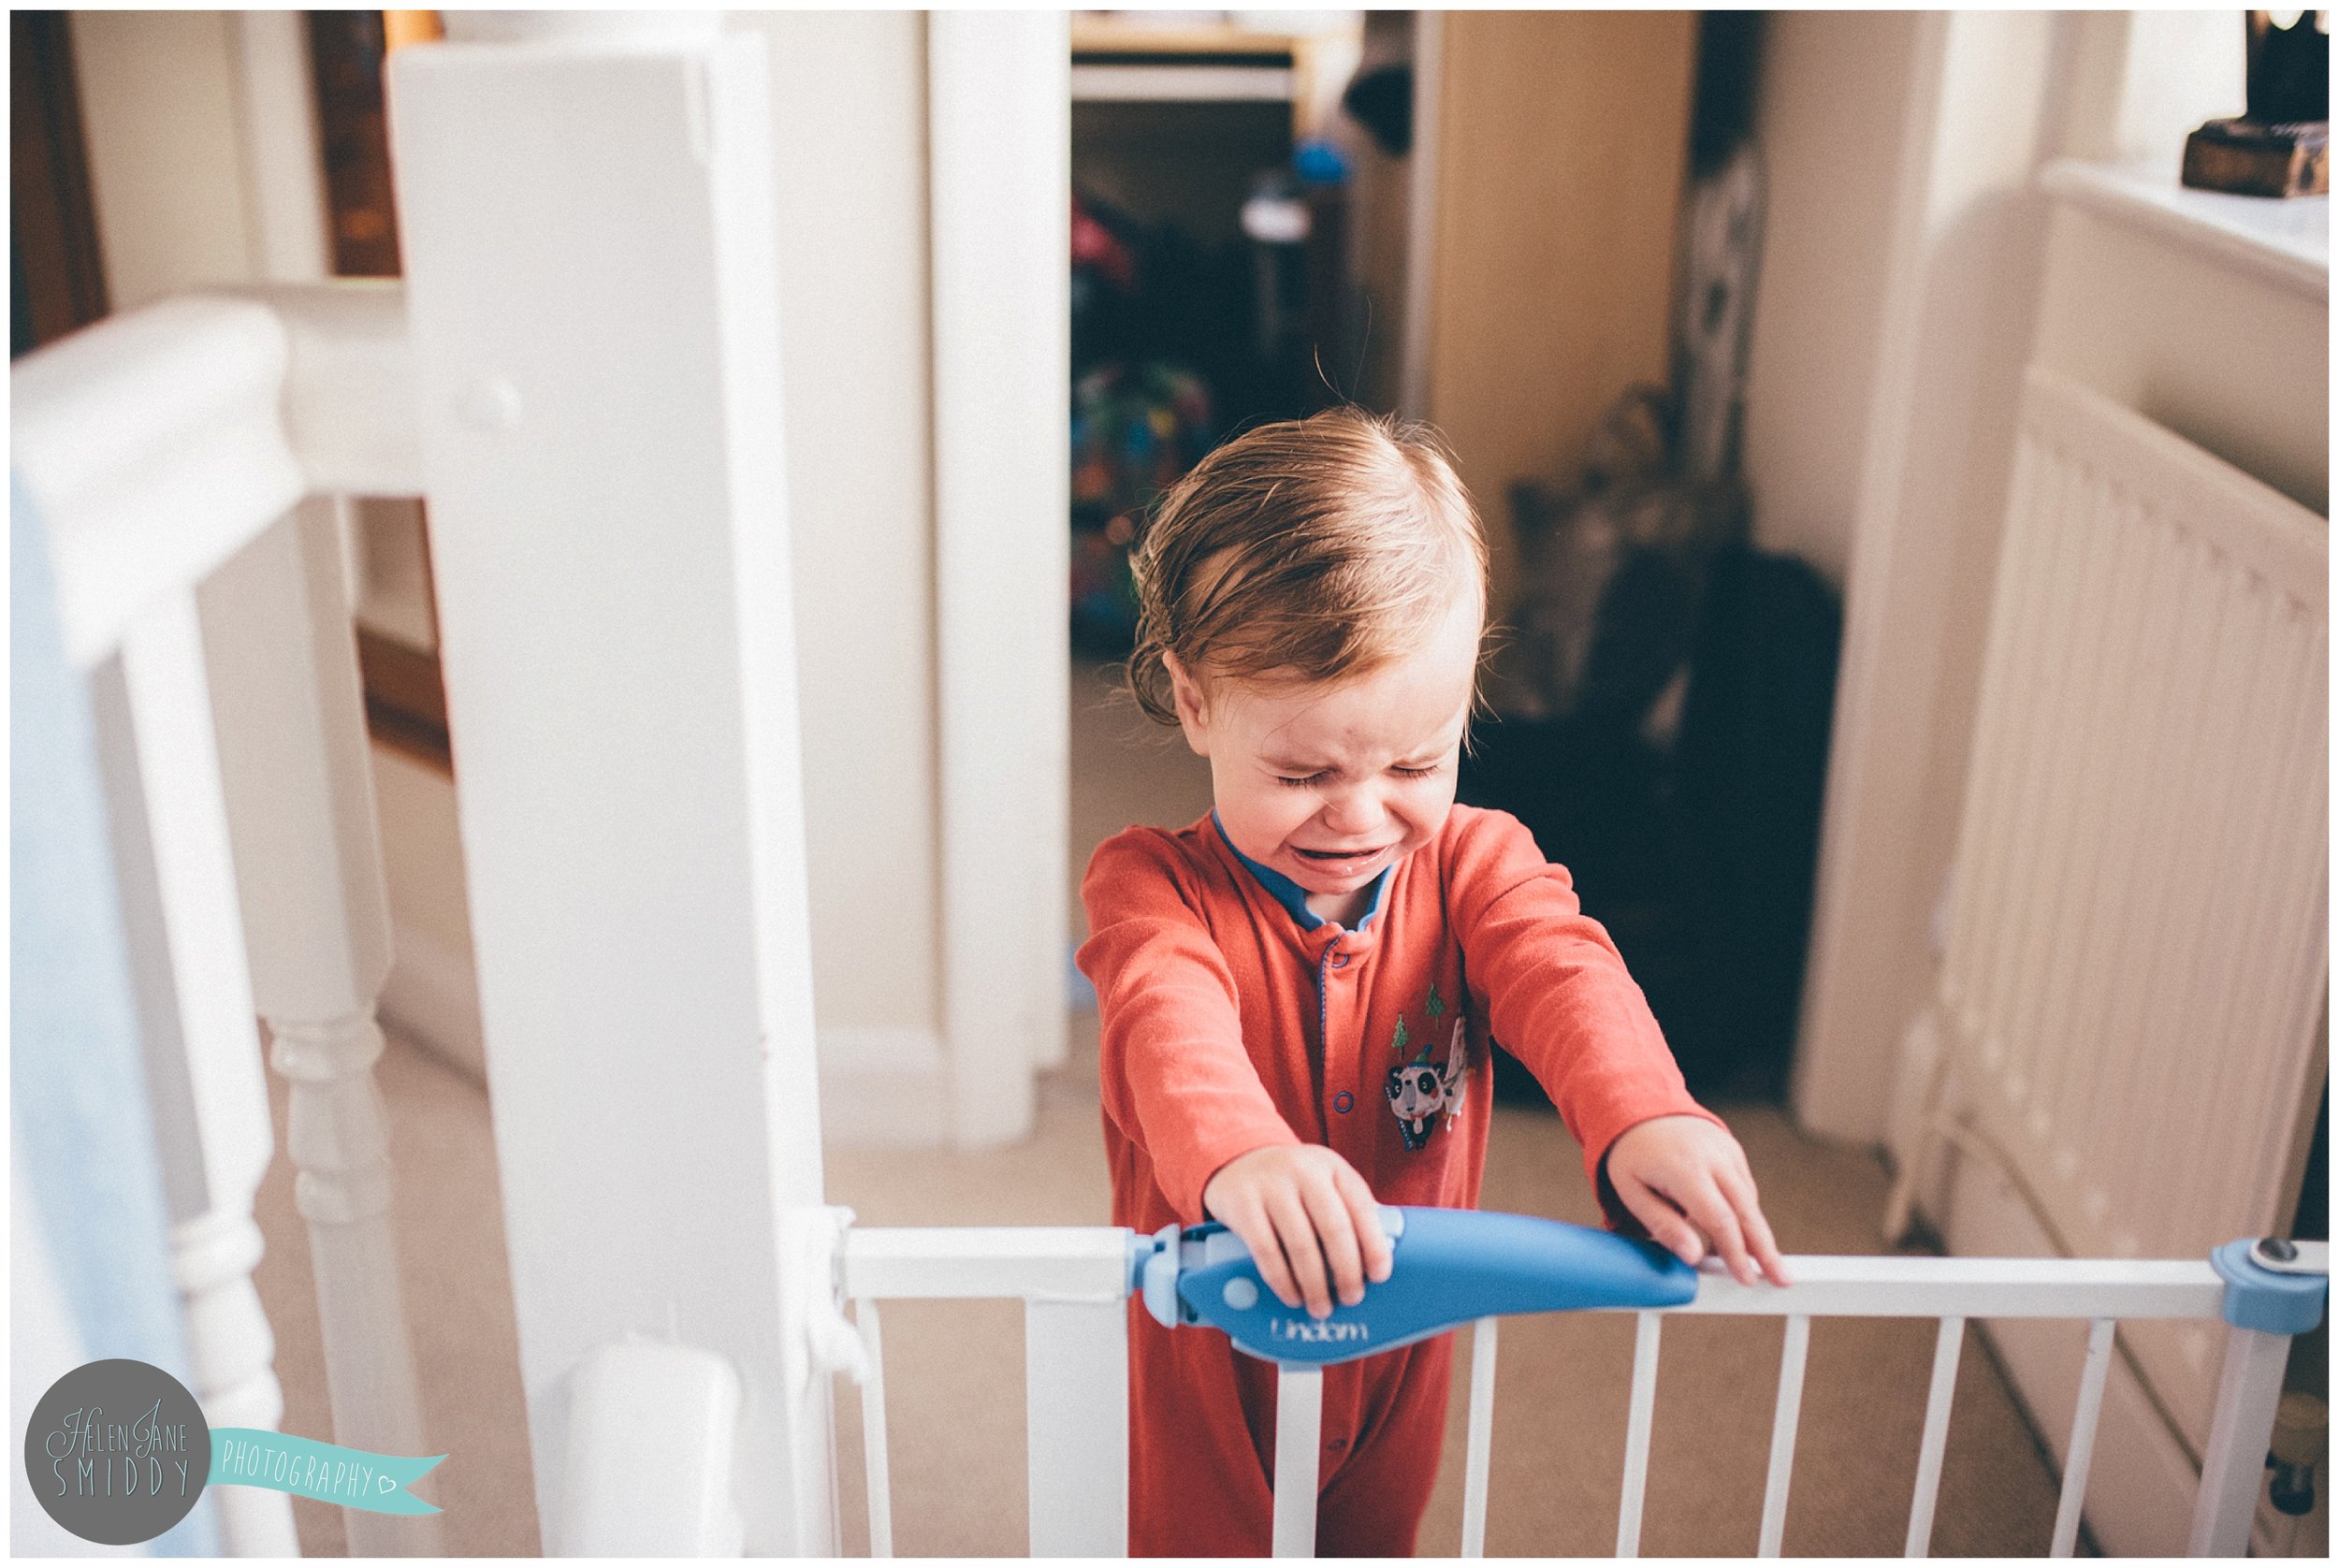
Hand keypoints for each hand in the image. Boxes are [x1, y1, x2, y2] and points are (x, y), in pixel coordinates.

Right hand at [1201, 1144, 1395, 1318]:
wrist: (1237, 1161)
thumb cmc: (1292, 1183)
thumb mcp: (1324, 1180)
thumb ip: (1348, 1208)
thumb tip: (1377, 1256)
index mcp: (1333, 1167)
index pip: (1362, 1207)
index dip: (1374, 1245)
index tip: (1379, 1276)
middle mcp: (1304, 1171)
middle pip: (1334, 1228)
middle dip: (1347, 1271)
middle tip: (1351, 1298)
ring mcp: (1271, 1186)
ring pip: (1301, 1245)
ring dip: (1315, 1285)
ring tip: (1321, 1307)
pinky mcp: (1243, 1204)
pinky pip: (1267, 1251)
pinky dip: (1283, 1281)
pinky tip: (1292, 1296)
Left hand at [1605, 1115, 1791, 1286]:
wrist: (1640, 1106)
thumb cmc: (1632, 1154)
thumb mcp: (1631, 1191)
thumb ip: (1663, 1225)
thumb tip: (1693, 1257)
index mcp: (1686, 1169)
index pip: (1720, 1219)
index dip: (1735, 1253)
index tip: (1746, 1279)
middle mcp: (1714, 1158)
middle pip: (1747, 1212)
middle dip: (1766, 1250)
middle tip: (1782, 1280)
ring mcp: (1727, 1152)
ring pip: (1749, 1202)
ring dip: (1756, 1235)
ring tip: (1758, 1266)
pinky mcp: (1733, 1151)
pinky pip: (1744, 1188)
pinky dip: (1744, 1213)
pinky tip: (1736, 1235)